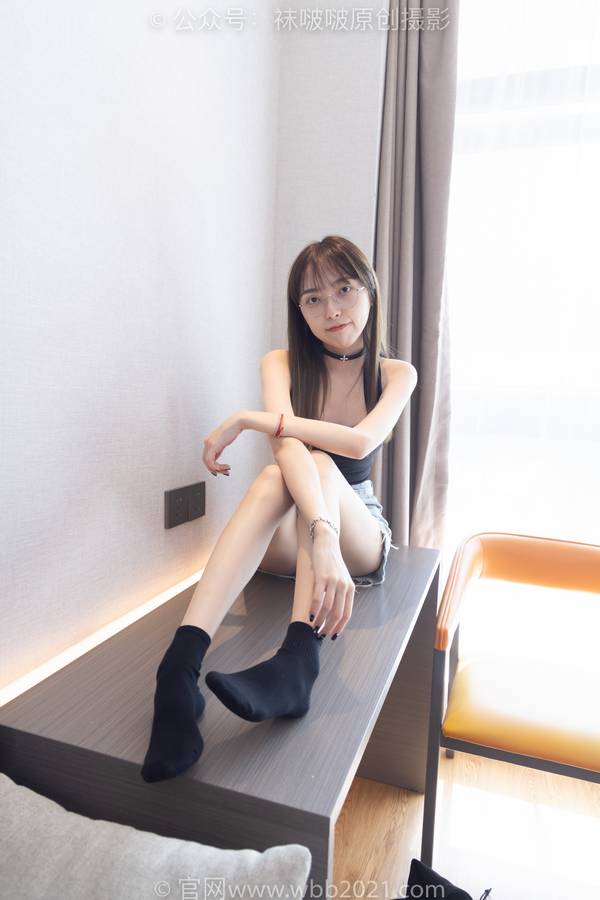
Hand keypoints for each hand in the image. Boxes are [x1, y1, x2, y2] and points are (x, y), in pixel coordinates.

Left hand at [202, 413, 243, 475]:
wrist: (237, 422)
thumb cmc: (232, 430)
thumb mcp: (223, 441)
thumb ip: (218, 449)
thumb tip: (216, 457)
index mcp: (208, 441)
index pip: (206, 458)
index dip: (213, 466)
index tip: (222, 470)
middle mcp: (206, 442)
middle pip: (206, 462)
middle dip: (215, 469)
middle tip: (225, 472)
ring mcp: (209, 444)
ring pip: (208, 463)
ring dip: (218, 469)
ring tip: (227, 470)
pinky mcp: (213, 445)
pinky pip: (211, 461)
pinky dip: (218, 467)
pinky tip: (227, 466)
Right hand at [309, 524, 354, 638]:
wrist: (327, 543)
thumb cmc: (331, 563)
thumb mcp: (341, 578)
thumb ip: (340, 593)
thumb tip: (333, 610)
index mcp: (350, 589)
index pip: (347, 614)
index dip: (339, 627)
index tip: (332, 635)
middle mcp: (344, 586)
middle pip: (337, 613)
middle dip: (329, 627)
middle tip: (320, 635)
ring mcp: (333, 582)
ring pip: (327, 608)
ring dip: (320, 621)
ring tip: (313, 628)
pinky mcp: (322, 577)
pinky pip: (318, 598)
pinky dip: (314, 610)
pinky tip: (310, 617)